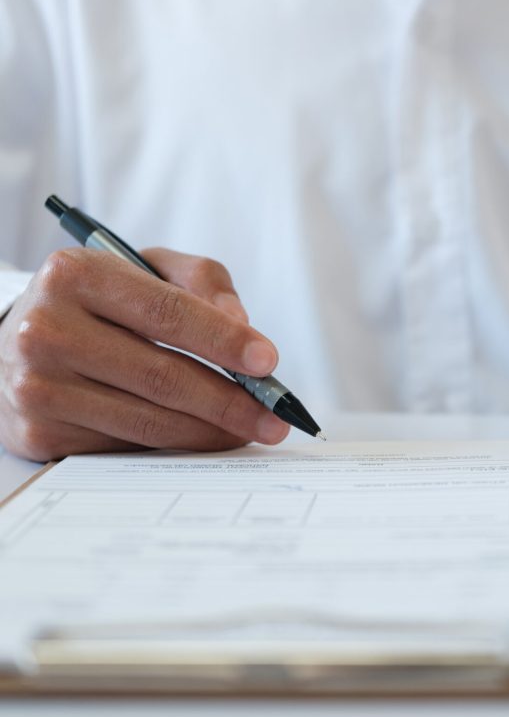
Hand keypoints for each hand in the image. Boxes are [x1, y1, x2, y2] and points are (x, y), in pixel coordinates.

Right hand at [0, 247, 289, 460]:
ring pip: (148, 420)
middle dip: (230, 401)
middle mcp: (46, 330)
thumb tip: (243, 324)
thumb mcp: (146, 269)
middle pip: (162, 376)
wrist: (18, 341)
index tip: (268, 362)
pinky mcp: (38, 433)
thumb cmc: (98, 303)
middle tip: (274, 416)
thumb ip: (200, 282)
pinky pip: (126, 446)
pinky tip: (204, 438)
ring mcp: (37, 387)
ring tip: (251, 431)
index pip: (166, 312)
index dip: (224, 340)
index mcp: (75, 275)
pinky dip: (175, 446)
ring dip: (211, 432)